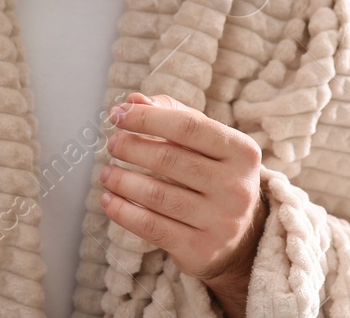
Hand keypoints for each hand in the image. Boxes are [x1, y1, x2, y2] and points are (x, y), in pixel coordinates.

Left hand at [100, 92, 266, 315]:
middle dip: (131, 147)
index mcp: (242, 152)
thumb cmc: (216, 177)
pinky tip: (109, 200)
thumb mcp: (207, 143)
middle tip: (112, 143)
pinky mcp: (200, 249)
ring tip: (107, 172)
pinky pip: (151, 227)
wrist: (242, 240)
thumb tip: (134, 101)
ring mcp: (221, 221)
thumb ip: (173, 115)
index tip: (118, 114)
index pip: (188, 126)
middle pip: (169, 159)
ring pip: (157, 195)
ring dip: (122, 180)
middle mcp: (236, 187)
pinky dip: (123, 212)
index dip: (147, 118)